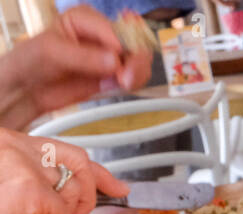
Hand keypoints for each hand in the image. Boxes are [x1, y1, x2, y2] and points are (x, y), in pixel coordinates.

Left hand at [0, 6, 153, 129]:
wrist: (28, 89)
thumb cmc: (30, 62)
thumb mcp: (51, 52)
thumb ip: (83, 56)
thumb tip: (113, 61)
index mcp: (84, 19)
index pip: (112, 28)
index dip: (118, 45)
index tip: (115, 61)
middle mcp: (99, 35)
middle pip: (133, 42)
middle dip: (134, 60)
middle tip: (126, 77)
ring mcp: (108, 57)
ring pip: (138, 60)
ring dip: (137, 73)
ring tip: (123, 83)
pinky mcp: (112, 76)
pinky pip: (135, 77)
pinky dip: (133, 83)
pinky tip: (119, 86)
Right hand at [0, 129, 128, 213]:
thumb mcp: (7, 186)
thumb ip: (34, 182)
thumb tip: (69, 198)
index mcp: (8, 142)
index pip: (67, 150)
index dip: (98, 171)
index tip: (118, 186)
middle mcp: (15, 146)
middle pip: (79, 166)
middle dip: (88, 197)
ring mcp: (23, 165)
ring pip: (69, 195)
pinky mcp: (29, 189)